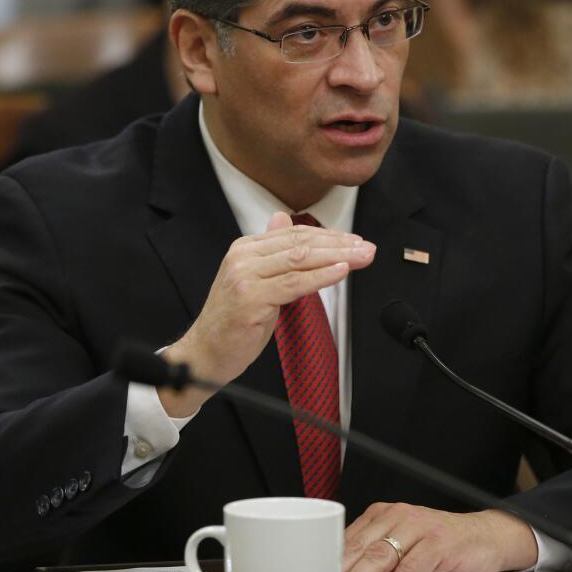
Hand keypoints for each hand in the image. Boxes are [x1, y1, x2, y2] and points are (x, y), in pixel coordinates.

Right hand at [158, 212, 374, 415]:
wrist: (205, 353)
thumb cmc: (233, 321)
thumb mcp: (255, 280)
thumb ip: (271, 252)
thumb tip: (282, 218)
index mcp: (244, 248)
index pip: (293, 234)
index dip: (328, 236)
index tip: (355, 241)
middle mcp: (243, 257)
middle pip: (300, 243)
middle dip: (339, 244)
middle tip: (367, 247)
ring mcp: (245, 276)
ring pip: (299, 259)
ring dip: (337, 257)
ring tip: (362, 257)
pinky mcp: (251, 298)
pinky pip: (294, 283)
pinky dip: (321, 276)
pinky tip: (341, 271)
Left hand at [340, 503, 538, 571]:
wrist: (485, 538)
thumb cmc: (440, 548)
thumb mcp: (403, 551)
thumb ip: (376, 562)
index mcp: (383, 515)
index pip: (349, 539)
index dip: (330, 564)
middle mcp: (398, 516)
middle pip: (361, 546)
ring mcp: (420, 527)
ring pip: (382, 554)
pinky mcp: (440, 543)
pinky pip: (412, 566)